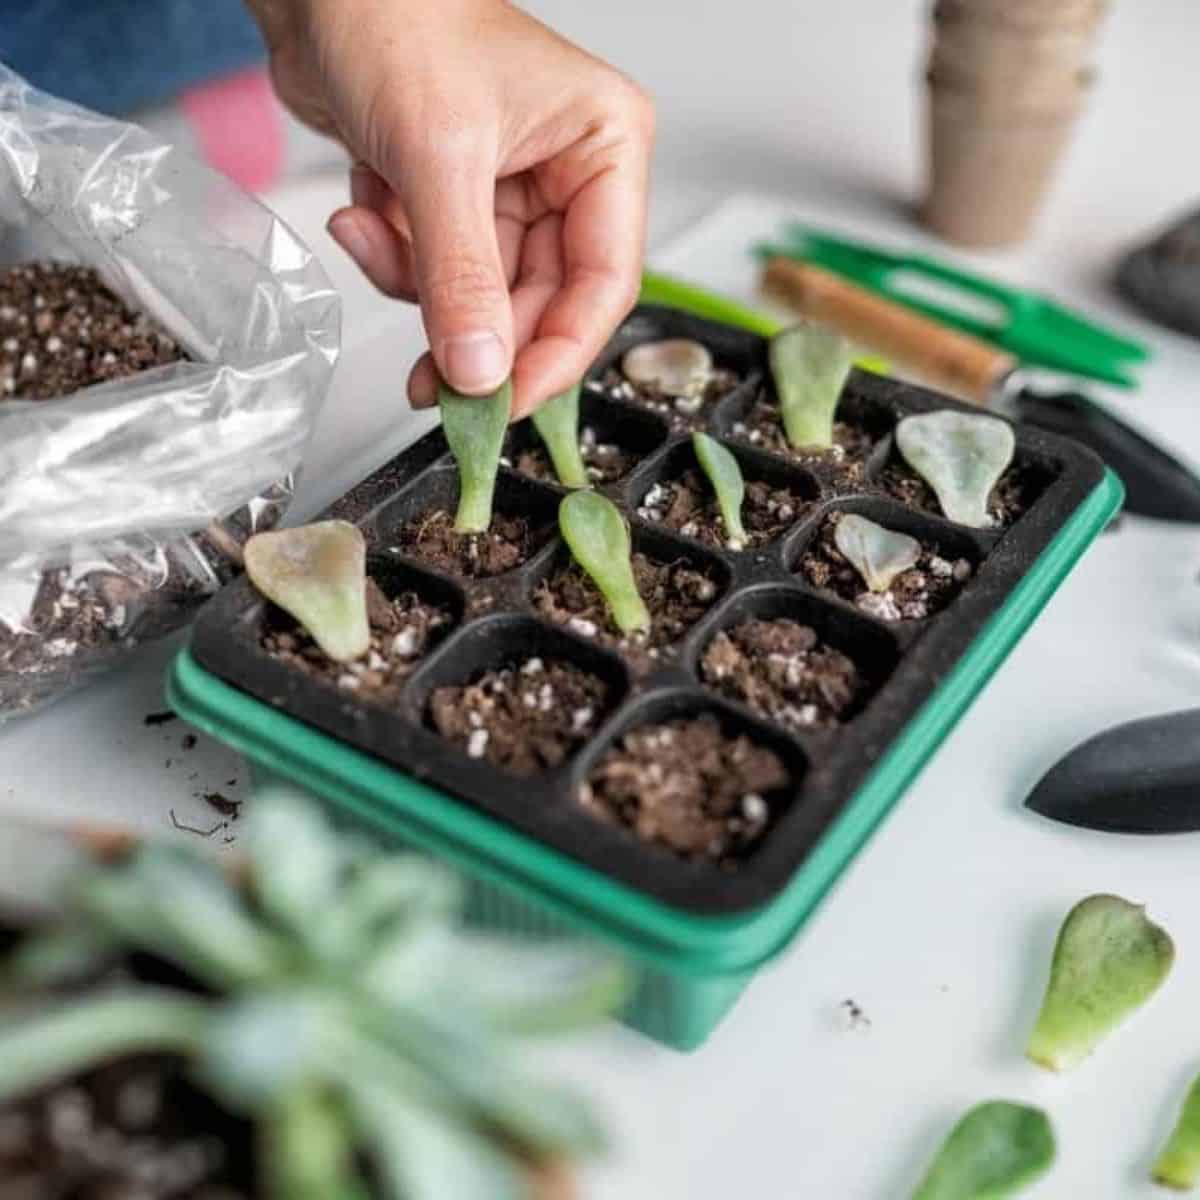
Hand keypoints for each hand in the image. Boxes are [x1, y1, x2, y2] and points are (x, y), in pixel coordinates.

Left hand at [247, 0, 654, 416]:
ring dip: (419, 287)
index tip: (506, 403)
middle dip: (476, 335)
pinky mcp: (458, 203)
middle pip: (541, 302)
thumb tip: (480, 373)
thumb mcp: (438, 157)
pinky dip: (393, 260)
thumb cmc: (395, 16)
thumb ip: (462, 276)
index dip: (558, 354)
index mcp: (605, 148)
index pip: (604, 283)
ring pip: (482, 296)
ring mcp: (512, 192)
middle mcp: (568, 176)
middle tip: (431, 385)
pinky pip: (438, 274)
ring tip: (371, 238)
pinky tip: (360, 211)